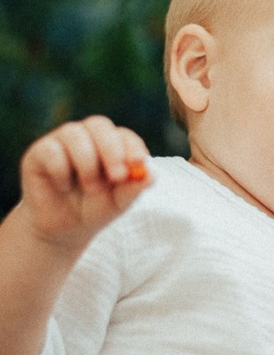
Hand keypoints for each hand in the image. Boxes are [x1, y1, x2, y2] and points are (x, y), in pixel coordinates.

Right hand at [19, 117, 151, 252]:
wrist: (63, 229)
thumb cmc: (95, 209)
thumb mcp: (118, 203)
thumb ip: (133, 188)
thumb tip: (152, 174)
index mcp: (111, 143)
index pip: (123, 135)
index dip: (131, 146)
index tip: (138, 163)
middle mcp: (87, 136)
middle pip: (99, 125)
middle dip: (111, 150)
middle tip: (117, 176)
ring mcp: (62, 141)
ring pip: (74, 134)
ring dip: (86, 162)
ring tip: (90, 188)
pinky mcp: (39, 152)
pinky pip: (51, 150)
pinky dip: (61, 170)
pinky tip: (63, 186)